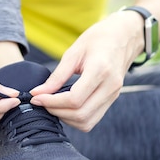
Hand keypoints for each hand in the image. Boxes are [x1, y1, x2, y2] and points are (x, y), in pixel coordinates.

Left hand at [30, 11, 143, 131]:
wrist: (123, 37)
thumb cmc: (97, 40)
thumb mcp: (74, 52)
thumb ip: (57, 76)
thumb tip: (37, 93)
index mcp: (100, 70)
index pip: (74, 99)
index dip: (52, 102)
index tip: (36, 97)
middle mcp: (110, 87)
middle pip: (80, 114)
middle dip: (56, 111)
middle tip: (41, 101)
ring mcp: (113, 95)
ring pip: (87, 122)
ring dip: (65, 118)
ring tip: (52, 104)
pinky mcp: (112, 100)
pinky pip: (92, 119)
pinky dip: (75, 118)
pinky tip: (64, 106)